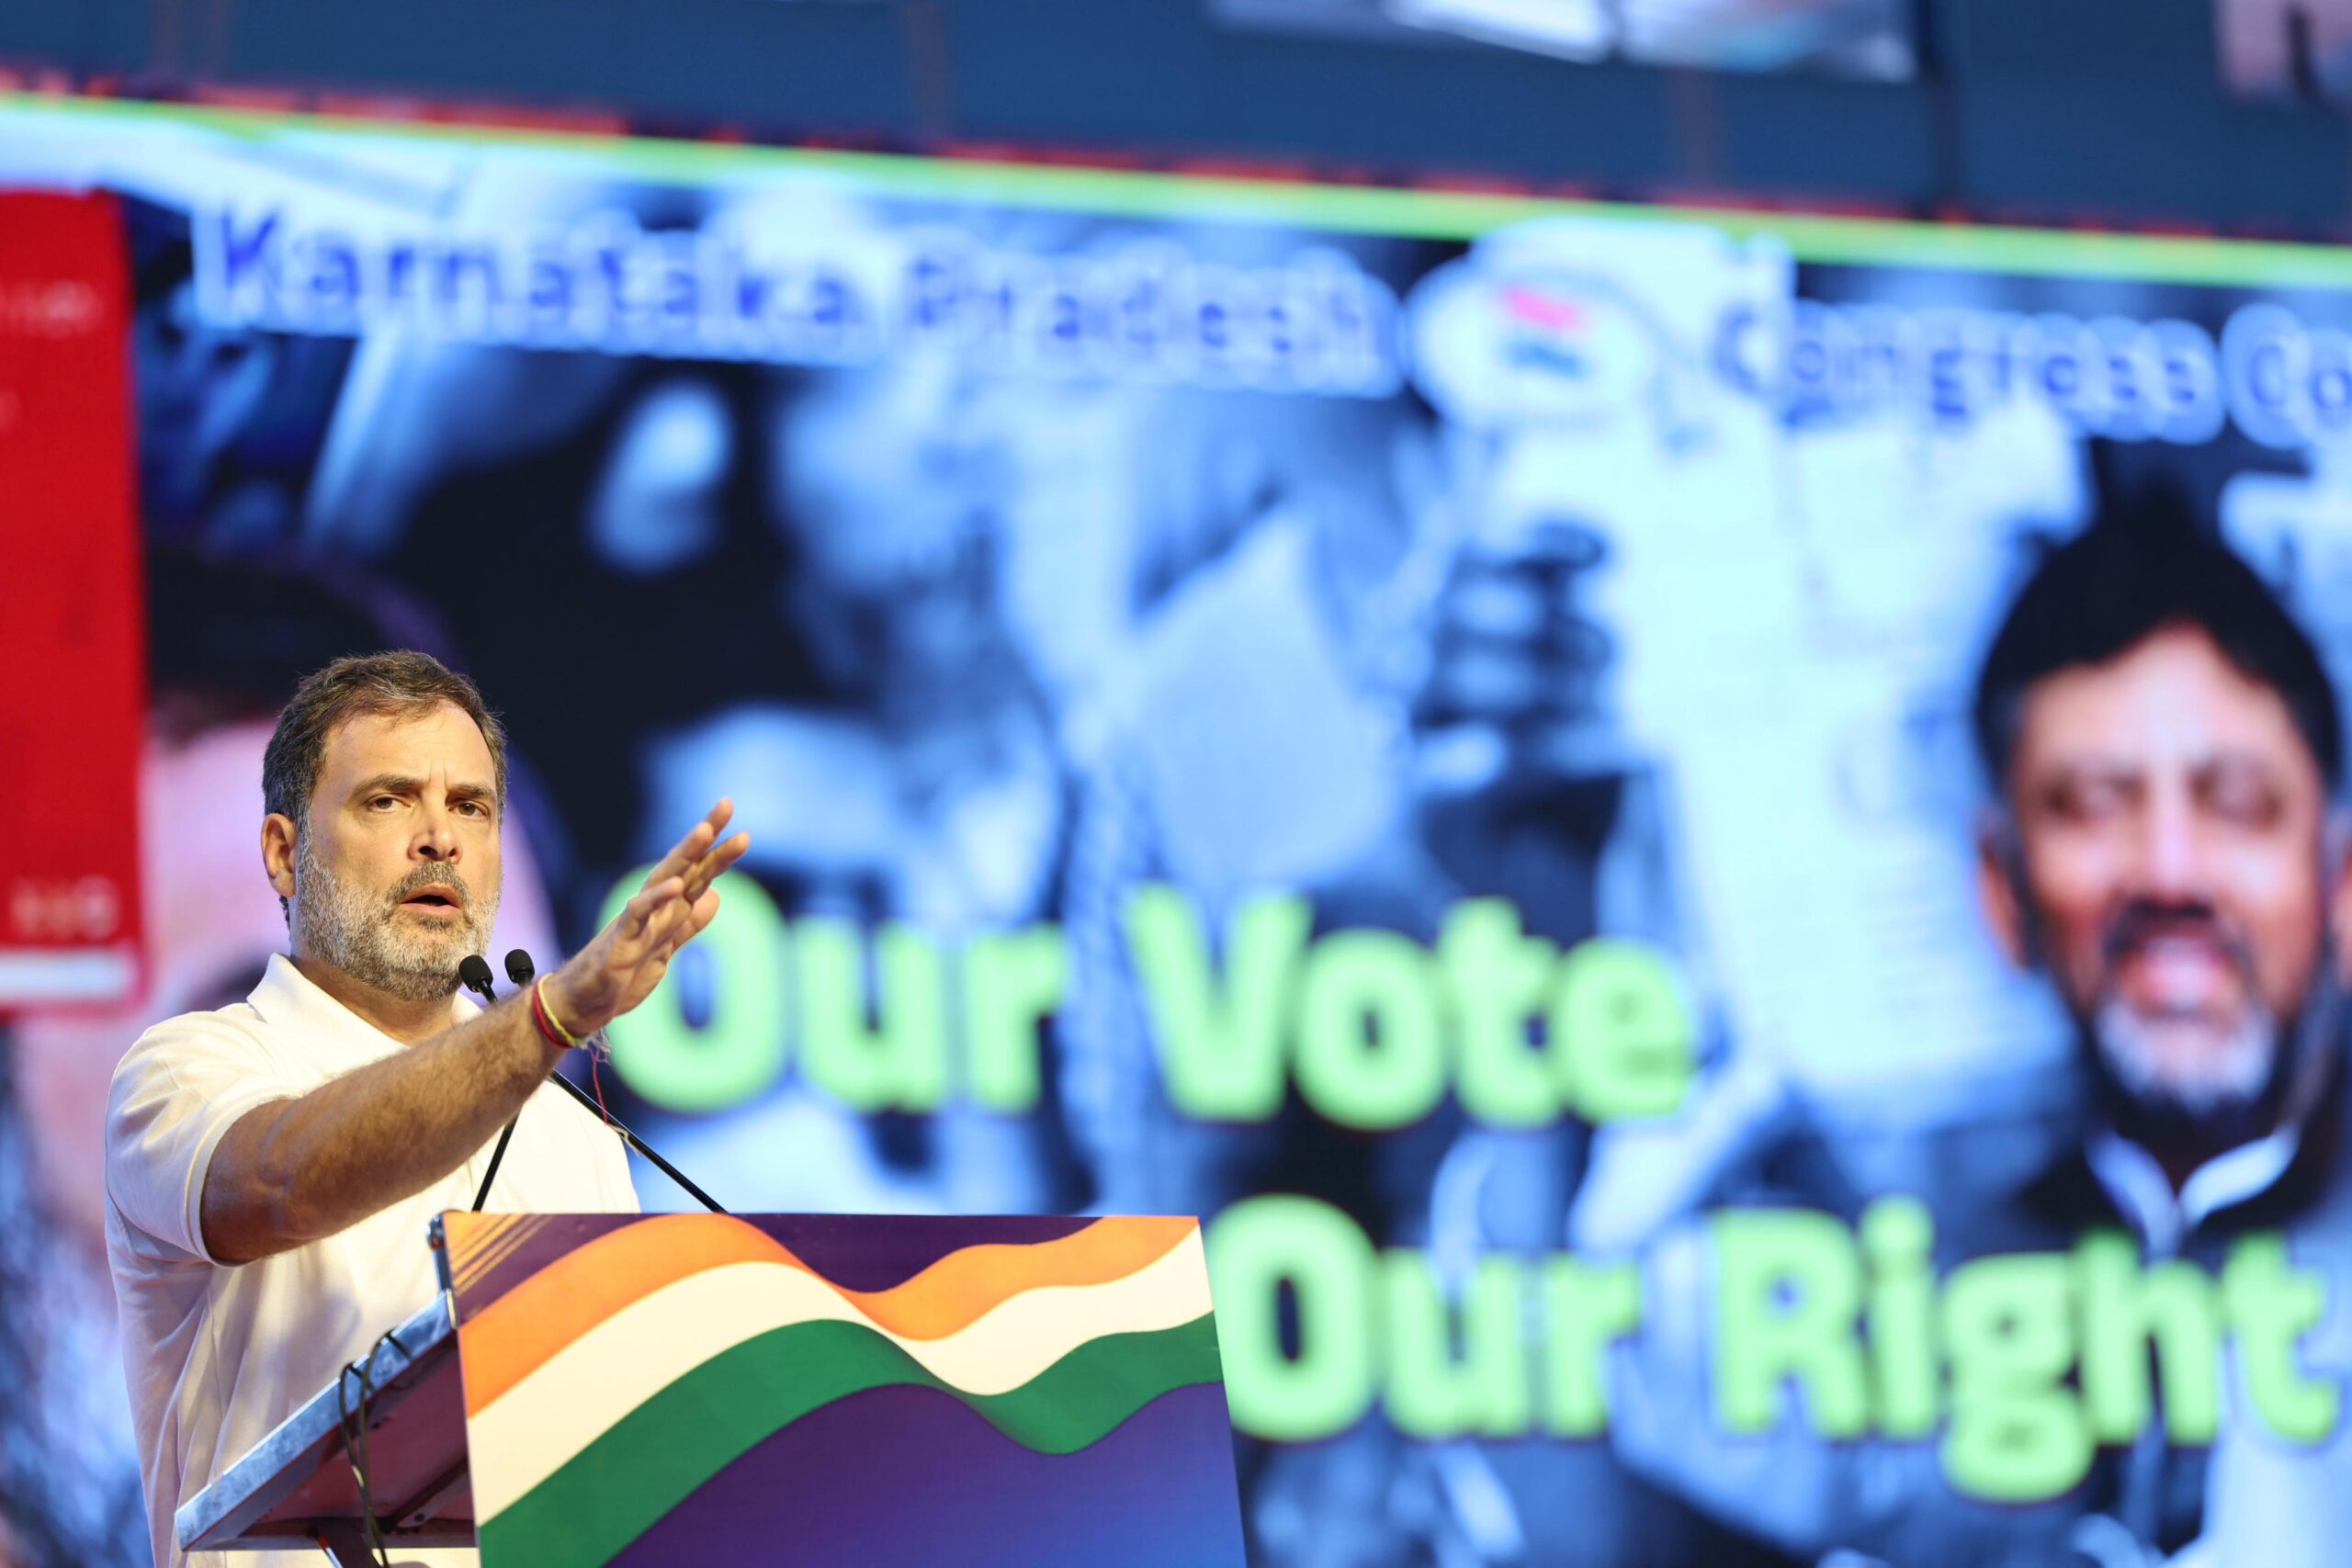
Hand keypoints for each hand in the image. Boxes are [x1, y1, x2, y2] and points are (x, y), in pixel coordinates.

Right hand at [546, 800, 750, 1038]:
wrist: (584, 1003)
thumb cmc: (622, 973)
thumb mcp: (667, 949)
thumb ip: (690, 923)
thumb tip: (717, 896)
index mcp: (667, 910)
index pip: (697, 875)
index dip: (718, 854)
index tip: (742, 832)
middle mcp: (653, 907)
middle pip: (683, 865)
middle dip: (704, 836)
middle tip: (725, 805)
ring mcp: (637, 921)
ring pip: (662, 879)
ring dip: (684, 855)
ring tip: (705, 832)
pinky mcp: (621, 942)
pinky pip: (638, 914)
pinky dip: (655, 899)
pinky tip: (674, 886)